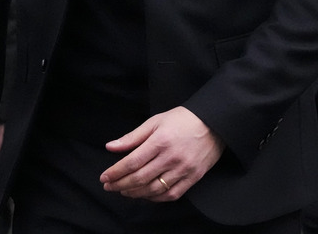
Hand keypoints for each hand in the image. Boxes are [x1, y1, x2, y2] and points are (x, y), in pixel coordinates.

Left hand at [99, 106, 223, 201]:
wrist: (213, 123)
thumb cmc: (182, 120)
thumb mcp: (155, 121)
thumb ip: (132, 137)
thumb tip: (110, 147)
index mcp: (160, 141)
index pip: (132, 162)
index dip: (116, 172)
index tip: (104, 177)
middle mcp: (171, 158)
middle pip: (140, 178)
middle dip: (121, 185)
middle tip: (109, 186)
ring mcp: (183, 170)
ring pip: (154, 189)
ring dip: (135, 193)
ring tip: (124, 191)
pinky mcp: (193, 178)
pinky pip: (171, 195)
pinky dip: (155, 198)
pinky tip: (145, 195)